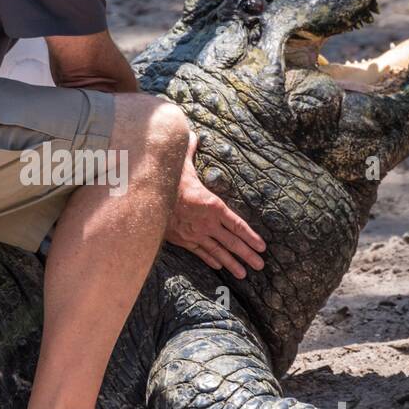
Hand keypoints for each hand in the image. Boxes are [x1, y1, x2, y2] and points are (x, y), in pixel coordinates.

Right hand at [165, 133, 265, 277]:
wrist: (145, 200)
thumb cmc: (166, 180)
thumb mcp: (181, 163)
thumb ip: (189, 150)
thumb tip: (192, 135)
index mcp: (212, 205)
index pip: (237, 224)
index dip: (251, 236)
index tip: (262, 247)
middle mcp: (207, 223)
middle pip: (232, 242)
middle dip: (248, 255)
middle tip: (260, 265)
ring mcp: (195, 234)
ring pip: (218, 252)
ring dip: (232, 263)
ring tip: (244, 273)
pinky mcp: (182, 240)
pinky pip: (200, 253)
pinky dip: (211, 260)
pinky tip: (219, 266)